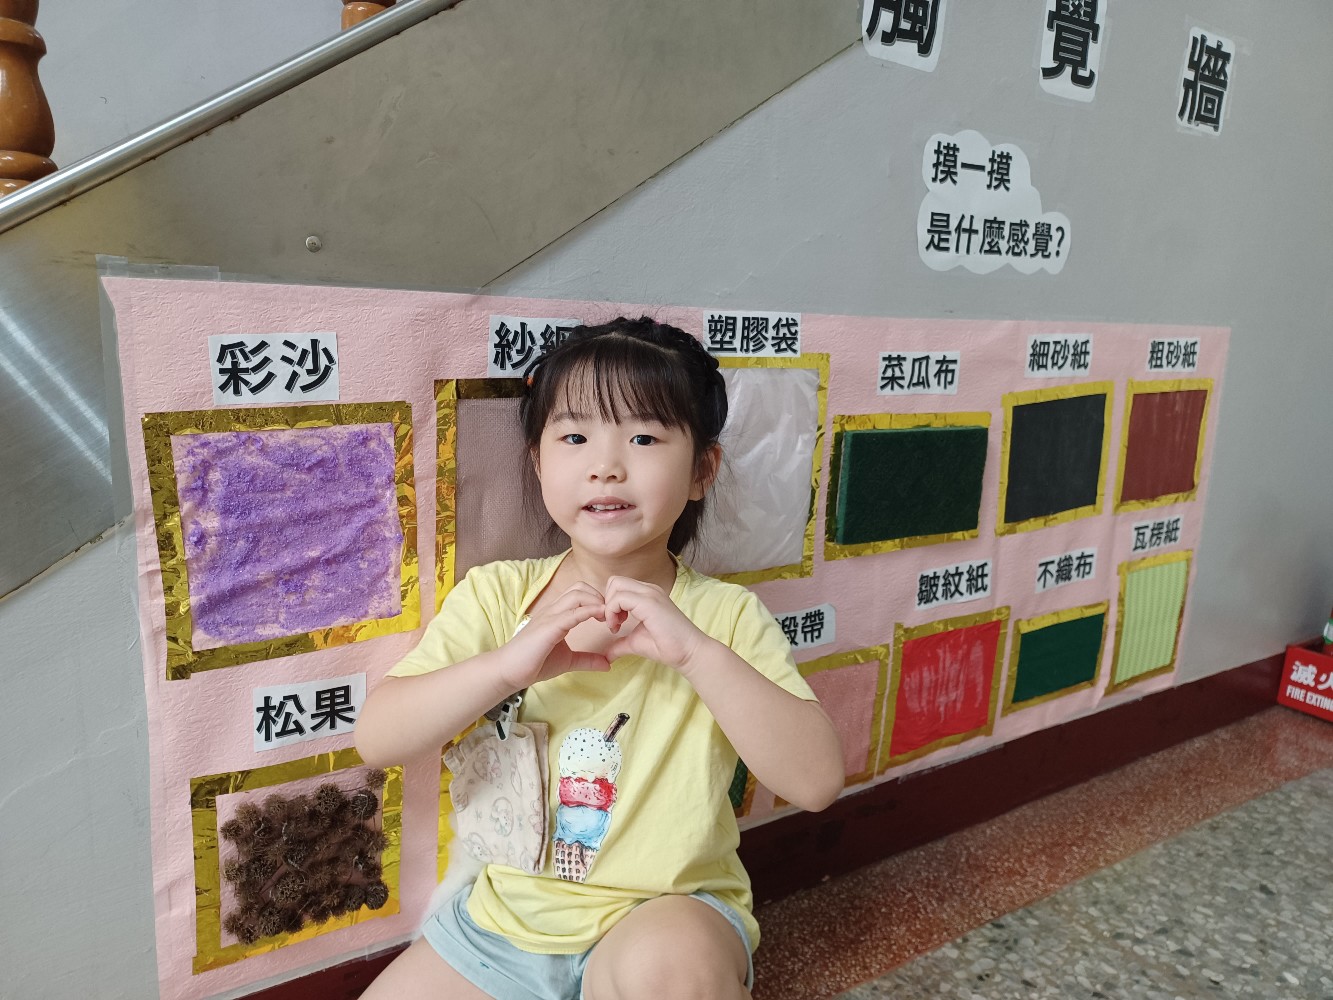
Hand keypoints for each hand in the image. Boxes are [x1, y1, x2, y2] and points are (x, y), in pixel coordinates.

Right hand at [497, 583, 611, 688]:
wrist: (509, 671)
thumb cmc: (534, 664)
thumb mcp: (568, 661)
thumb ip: (587, 660)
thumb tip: (608, 664)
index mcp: (557, 614)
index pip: (580, 593)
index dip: (598, 600)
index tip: (610, 617)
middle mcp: (553, 610)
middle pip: (580, 588)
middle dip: (600, 597)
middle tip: (610, 616)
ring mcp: (550, 616)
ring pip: (577, 594)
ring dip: (597, 602)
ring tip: (606, 618)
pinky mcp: (548, 627)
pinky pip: (571, 613)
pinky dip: (588, 612)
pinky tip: (600, 618)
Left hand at [600, 576, 714, 672]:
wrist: (689, 652)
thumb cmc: (666, 647)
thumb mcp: (636, 642)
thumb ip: (620, 644)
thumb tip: (606, 656)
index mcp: (647, 594)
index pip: (619, 586)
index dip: (610, 603)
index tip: (614, 624)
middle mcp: (648, 589)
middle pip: (614, 581)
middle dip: (606, 601)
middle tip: (613, 622)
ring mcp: (649, 593)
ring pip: (615, 585)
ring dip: (609, 606)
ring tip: (616, 626)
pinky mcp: (649, 602)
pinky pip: (619, 598)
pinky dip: (612, 612)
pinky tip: (618, 627)